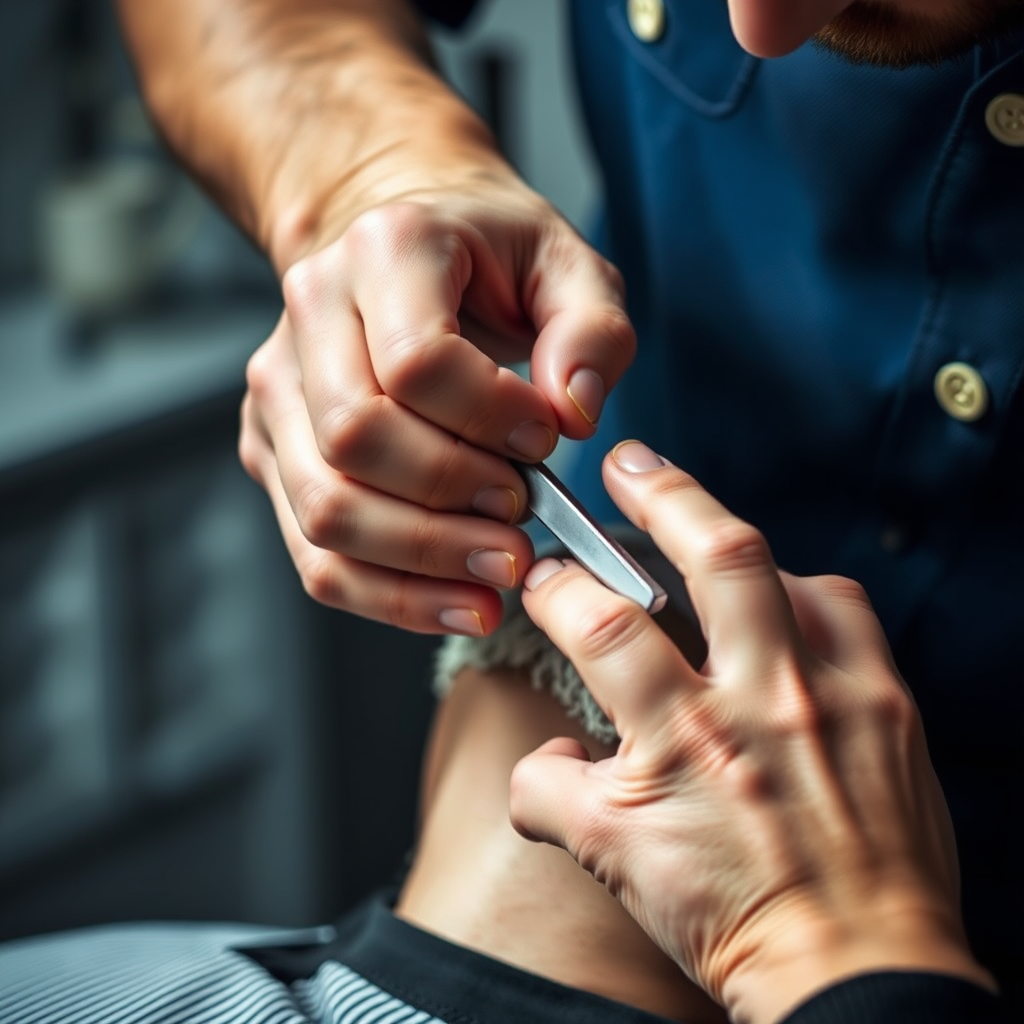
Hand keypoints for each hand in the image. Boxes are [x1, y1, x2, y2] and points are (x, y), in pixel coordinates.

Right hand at [239, 180, 634, 632]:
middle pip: (355, 440)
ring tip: (500, 571)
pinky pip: (315, 551)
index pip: (416, 362)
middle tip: (522, 520)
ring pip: (325, 509)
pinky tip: (457, 600)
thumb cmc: (488, 258)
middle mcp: (312, 313)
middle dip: (451, 502)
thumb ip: (591, 330)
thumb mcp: (566, 265)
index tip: (543, 443)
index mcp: (386, 249)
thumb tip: (573, 413)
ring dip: (421, 562)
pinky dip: (388, 594)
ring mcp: (280, 388)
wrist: (398, 242)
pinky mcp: (274, 449)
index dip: (489, 421)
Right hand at [510, 441, 991, 1023]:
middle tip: (629, 463)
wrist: (852, 972)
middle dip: (662, 492)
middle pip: (715, 556)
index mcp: (682, 741)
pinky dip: (805, 592)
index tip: (545, 576)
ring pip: (785, 572)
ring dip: (732, 538)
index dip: (558, 585)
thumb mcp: (608, 863)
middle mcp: (760, 703)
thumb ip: (550, 793)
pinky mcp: (885, 704)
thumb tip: (535, 759)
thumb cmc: (735, 919)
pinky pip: (847, 611)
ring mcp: (831, 697)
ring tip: (702, 530)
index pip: (600, 625)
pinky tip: (782, 602)